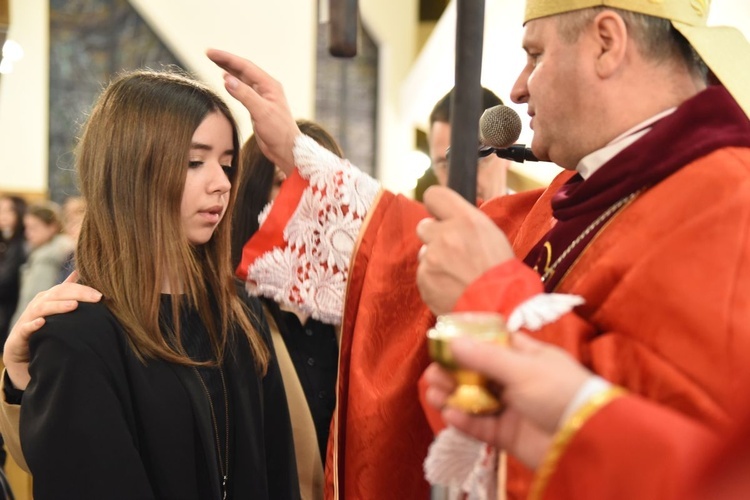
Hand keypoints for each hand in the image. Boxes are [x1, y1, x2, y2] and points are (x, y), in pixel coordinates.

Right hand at [3, 272, 102, 389]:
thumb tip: (79, 271)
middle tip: (97, 297)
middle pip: (58, 293)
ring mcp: (29, 317)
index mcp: (49, 296)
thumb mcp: (57, 307)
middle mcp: (39, 303)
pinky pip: (26, 327)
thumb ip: (68, 291)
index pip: (68, 288)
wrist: (21, 347)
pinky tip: (43, 322)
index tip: (101, 294)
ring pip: (43, 307)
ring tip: (74, 305)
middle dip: (78, 294)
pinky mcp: (21, 332)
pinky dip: (34, 324)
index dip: (84, 289)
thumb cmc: (45, 326)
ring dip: (58, 306)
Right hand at [206, 49, 300, 174]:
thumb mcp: (261, 112)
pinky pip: (243, 89)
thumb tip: (227, 79)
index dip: (227, 58)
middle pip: (243, 69)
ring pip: (243, 78)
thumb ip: (245, 95)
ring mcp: (262, 97)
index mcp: (269, 85)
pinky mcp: (258, 106)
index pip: (245, 67)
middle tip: (209, 54)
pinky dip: (233, 83)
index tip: (211, 53)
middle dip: (226, 61)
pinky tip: (226, 81)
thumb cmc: (279, 133)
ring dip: (229, 70)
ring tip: (214, 62)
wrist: (286, 150)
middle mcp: (266, 88)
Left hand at [416, 186, 513, 314]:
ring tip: (459, 275)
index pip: (434, 196)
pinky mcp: (424, 279)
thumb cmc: (500, 272)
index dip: (436, 206)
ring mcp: (432, 258)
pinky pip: (424, 274)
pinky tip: (453, 287)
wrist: (500, 307)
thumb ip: (465, 222)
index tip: (440, 214)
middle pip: (424, 226)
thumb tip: (446, 218)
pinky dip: (435, 280)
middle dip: (435, 237)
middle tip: (454, 252)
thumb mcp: (491, 234)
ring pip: (424, 253)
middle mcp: (445, 235)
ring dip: (436, 261)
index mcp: (466, 220)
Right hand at [423, 332, 591, 467]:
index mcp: (527, 356)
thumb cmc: (560, 392)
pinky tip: (450, 414)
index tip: (445, 341)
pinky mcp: (508, 434)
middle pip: (478, 372)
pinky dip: (464, 420)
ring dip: (453, 395)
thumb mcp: (522, 369)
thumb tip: (453, 341)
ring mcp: (513, 408)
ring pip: (475, 399)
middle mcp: (518, 380)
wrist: (586, 441)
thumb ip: (485, 357)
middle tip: (433, 372)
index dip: (469, 340)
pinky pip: (481, 425)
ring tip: (434, 393)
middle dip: (453, 371)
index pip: (494, 342)